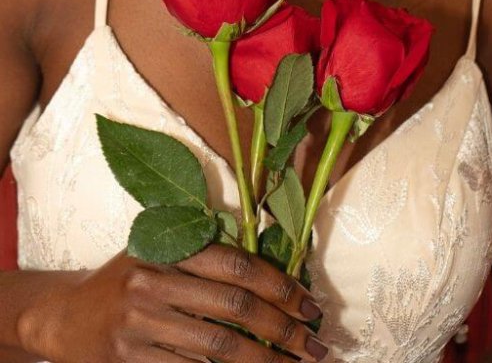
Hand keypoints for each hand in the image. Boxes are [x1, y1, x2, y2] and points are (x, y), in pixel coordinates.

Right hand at [18, 245, 327, 362]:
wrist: (67, 317)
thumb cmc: (128, 280)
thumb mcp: (160, 253)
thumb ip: (206, 256)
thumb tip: (278, 276)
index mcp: (166, 247)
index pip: (236, 264)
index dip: (279, 285)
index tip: (309, 305)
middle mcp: (152, 282)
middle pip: (234, 307)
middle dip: (283, 329)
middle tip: (316, 345)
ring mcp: (139, 325)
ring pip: (219, 348)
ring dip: (266, 361)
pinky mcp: (131, 361)